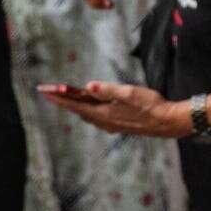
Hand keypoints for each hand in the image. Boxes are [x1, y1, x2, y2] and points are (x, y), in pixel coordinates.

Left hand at [37, 80, 187, 137]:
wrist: (166, 122)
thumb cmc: (149, 105)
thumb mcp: (129, 93)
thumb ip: (108, 90)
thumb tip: (88, 87)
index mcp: (103, 113)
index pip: (75, 104)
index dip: (59, 97)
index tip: (44, 91)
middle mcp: (104, 121)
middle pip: (78, 110)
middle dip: (63, 100)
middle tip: (49, 92)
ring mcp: (111, 124)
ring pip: (86, 114)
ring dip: (75, 105)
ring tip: (65, 97)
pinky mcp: (118, 123)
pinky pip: (96, 116)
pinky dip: (87, 109)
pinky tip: (91, 106)